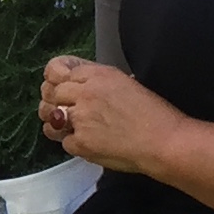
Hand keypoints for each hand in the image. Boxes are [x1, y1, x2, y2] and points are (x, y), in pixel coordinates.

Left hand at [39, 54, 180, 175]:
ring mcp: (81, 118)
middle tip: (63, 109)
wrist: (165, 142)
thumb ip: (101, 82)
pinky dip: (71, 143)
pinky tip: (85, 142)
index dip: (56, 80)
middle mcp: (86, 93)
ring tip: (67, 125)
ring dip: (55, 120)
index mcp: (99, 75)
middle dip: (54, 100)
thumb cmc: (155, 115)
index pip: (58, 70)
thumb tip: (86, 86)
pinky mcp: (80, 143)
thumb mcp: (128, 84)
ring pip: (49, 115)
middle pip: (50, 92)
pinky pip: (62, 141)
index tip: (60, 87)